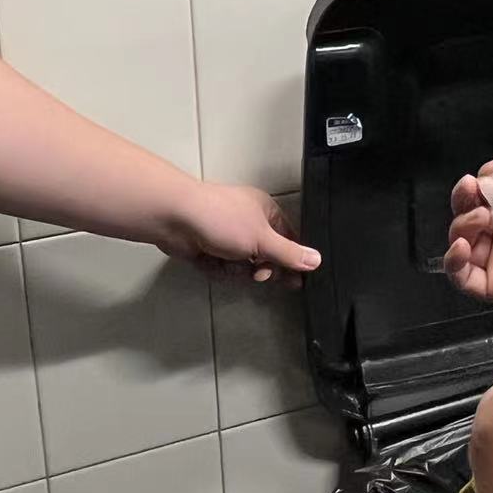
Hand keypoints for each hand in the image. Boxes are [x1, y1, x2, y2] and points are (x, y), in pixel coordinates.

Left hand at [158, 182, 320, 281]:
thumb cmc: (222, 220)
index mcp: (266, 211)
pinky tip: (209, 261)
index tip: (295, 280)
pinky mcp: (207, 248)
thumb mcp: (263, 239)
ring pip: (242, 265)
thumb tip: (316, 260)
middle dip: (260, 269)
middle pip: (265, 256)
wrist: (175, 218)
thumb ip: (289, 254)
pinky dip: (217, 269)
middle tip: (258, 276)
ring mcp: (226, 236)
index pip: (288, 239)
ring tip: (227, 263)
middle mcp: (248, 222)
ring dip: (235, 270)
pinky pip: (222, 267)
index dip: (291, 261)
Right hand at [445, 161, 492, 311]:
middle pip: (468, 214)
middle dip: (465, 196)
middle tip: (472, 187)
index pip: (489, 193)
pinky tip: (461, 247)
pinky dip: (454, 261)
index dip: (486, 179)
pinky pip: (463, 278)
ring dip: (462, 223)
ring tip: (481, 216)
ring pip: (461, 241)